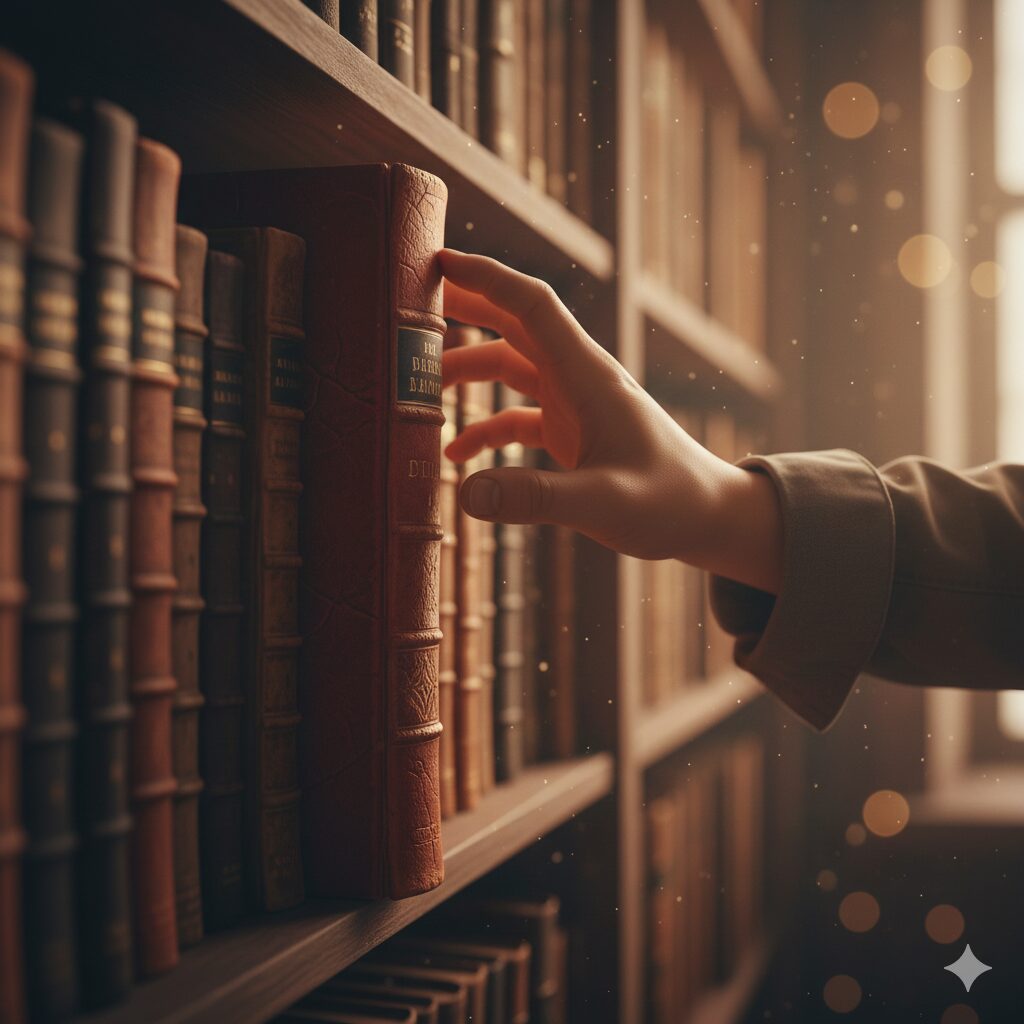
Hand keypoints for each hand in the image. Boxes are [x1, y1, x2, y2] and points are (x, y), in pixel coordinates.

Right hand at [440, 250, 782, 593]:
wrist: (708, 518)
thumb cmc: (670, 503)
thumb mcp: (604, 504)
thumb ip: (535, 499)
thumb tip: (465, 494)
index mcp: (588, 377)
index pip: (532, 306)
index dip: (486, 279)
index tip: (439, 263)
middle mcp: (578, 380)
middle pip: (513, 326)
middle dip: (464, 309)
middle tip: (409, 305)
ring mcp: (574, 405)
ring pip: (510, 368)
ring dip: (466, 372)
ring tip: (417, 388)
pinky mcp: (572, 433)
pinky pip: (517, 418)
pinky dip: (485, 428)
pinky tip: (457, 457)